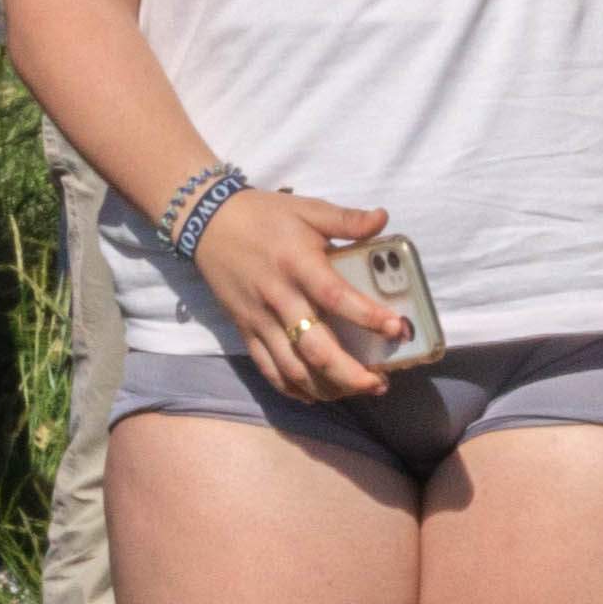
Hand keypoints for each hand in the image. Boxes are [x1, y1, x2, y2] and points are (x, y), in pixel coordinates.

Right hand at [197, 183, 405, 395]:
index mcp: (297, 264)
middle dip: (349, 372)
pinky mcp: (244, 330)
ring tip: (358, 390)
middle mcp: (278, 297)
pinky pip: (267, 367)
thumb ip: (346, 219)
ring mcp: (259, 318)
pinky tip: (317, 394)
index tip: (396, 328)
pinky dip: (291, 387)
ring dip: (326, 386)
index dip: (366, 315)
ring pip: (292, 366)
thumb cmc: (264, 215)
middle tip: (380, 383)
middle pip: (314, 346)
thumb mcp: (307, 209)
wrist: (206, 222)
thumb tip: (384, 218)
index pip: (334, 295)